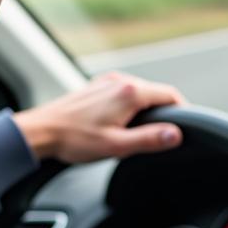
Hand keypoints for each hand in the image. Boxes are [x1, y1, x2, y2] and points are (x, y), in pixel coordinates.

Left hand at [13, 72, 185, 162]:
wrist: (41, 132)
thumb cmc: (74, 140)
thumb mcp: (117, 146)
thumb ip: (149, 139)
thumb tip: (176, 134)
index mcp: (130, 93)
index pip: (171, 95)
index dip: (184, 111)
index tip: (186, 127)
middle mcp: (120, 81)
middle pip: (156, 93)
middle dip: (164, 113)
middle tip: (163, 136)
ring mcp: (107, 82)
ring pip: (140, 93)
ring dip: (146, 110)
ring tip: (140, 133)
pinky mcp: (97, 88)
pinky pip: (123, 93)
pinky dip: (130, 107)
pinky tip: (120, 125)